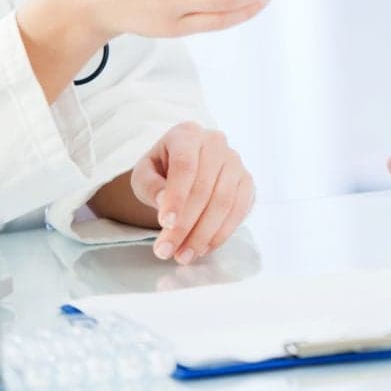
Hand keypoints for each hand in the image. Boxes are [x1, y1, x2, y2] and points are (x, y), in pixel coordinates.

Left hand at [131, 122, 254, 264]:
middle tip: (166, 251)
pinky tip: (203, 248)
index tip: (164, 224)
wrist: (183, 170)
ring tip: (183, 256)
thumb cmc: (161, 171)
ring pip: (223, 202)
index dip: (176, 196)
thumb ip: (150, 186)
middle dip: (185, 225)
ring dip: (203, 235)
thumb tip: (164, 203)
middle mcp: (216, 142)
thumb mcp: (144, 174)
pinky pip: (239, 211)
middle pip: (204, 188)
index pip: (185, 165)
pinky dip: (221, 234)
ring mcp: (235, 162)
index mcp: (187, 134)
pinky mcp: (247, 182)